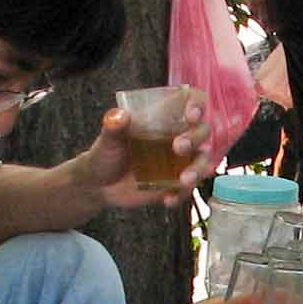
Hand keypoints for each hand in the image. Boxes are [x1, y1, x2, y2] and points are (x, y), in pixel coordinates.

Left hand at [83, 94, 217, 210]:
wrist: (100, 185)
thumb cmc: (106, 153)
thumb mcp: (108, 139)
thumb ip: (114, 126)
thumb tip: (120, 116)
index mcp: (165, 119)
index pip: (190, 104)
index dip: (197, 106)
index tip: (191, 115)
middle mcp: (178, 137)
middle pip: (202, 132)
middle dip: (196, 138)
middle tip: (179, 147)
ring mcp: (179, 163)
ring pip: (202, 162)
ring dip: (197, 170)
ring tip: (183, 180)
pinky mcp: (175, 185)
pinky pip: (187, 190)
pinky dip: (181, 195)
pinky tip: (167, 199)